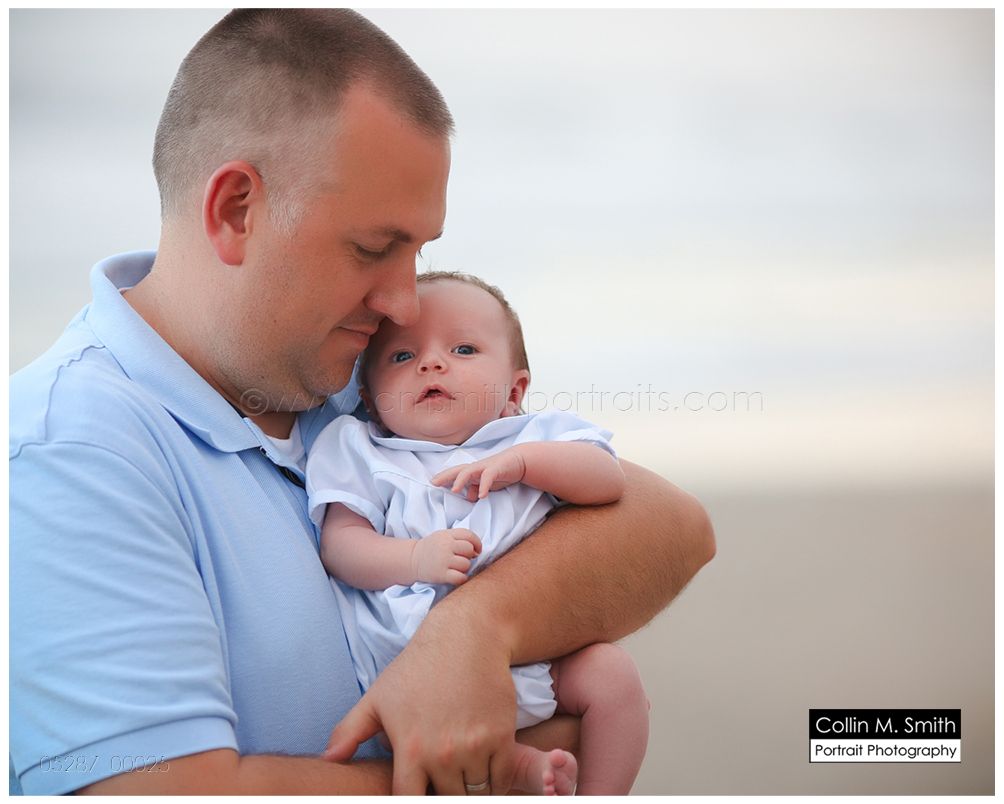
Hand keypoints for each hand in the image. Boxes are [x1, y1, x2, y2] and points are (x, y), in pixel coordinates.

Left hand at [322, 601, 518, 794]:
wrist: (466, 637)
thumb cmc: (418, 666)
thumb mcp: (378, 696)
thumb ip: (350, 730)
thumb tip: (328, 759)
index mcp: (409, 748)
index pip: (409, 802)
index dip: (414, 802)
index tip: (419, 792)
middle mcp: (442, 753)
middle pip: (448, 802)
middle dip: (445, 796)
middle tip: (442, 783)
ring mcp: (474, 746)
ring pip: (477, 794)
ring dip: (471, 792)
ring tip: (463, 780)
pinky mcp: (501, 736)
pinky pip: (501, 780)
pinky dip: (496, 782)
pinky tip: (485, 771)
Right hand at [411, 528, 481, 584]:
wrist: (413, 560)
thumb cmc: (432, 548)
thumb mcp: (444, 536)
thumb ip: (460, 539)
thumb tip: (476, 552)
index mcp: (447, 535)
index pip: (469, 535)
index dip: (477, 543)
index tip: (477, 550)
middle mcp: (445, 546)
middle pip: (469, 550)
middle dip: (469, 555)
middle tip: (461, 558)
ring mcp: (443, 560)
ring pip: (466, 564)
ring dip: (464, 567)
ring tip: (456, 567)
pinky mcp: (441, 574)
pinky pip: (460, 578)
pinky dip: (461, 578)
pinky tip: (456, 575)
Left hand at [431, 448, 526, 500]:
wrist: (518, 462)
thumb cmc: (500, 472)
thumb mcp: (485, 484)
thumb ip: (476, 489)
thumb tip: (468, 497)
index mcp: (472, 472)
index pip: (455, 474)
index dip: (443, 478)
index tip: (432, 483)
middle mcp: (475, 468)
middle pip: (457, 470)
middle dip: (445, 476)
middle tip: (434, 483)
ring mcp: (484, 467)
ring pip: (468, 471)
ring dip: (460, 480)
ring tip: (454, 490)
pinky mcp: (496, 469)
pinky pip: (487, 477)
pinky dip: (483, 486)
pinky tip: (481, 495)